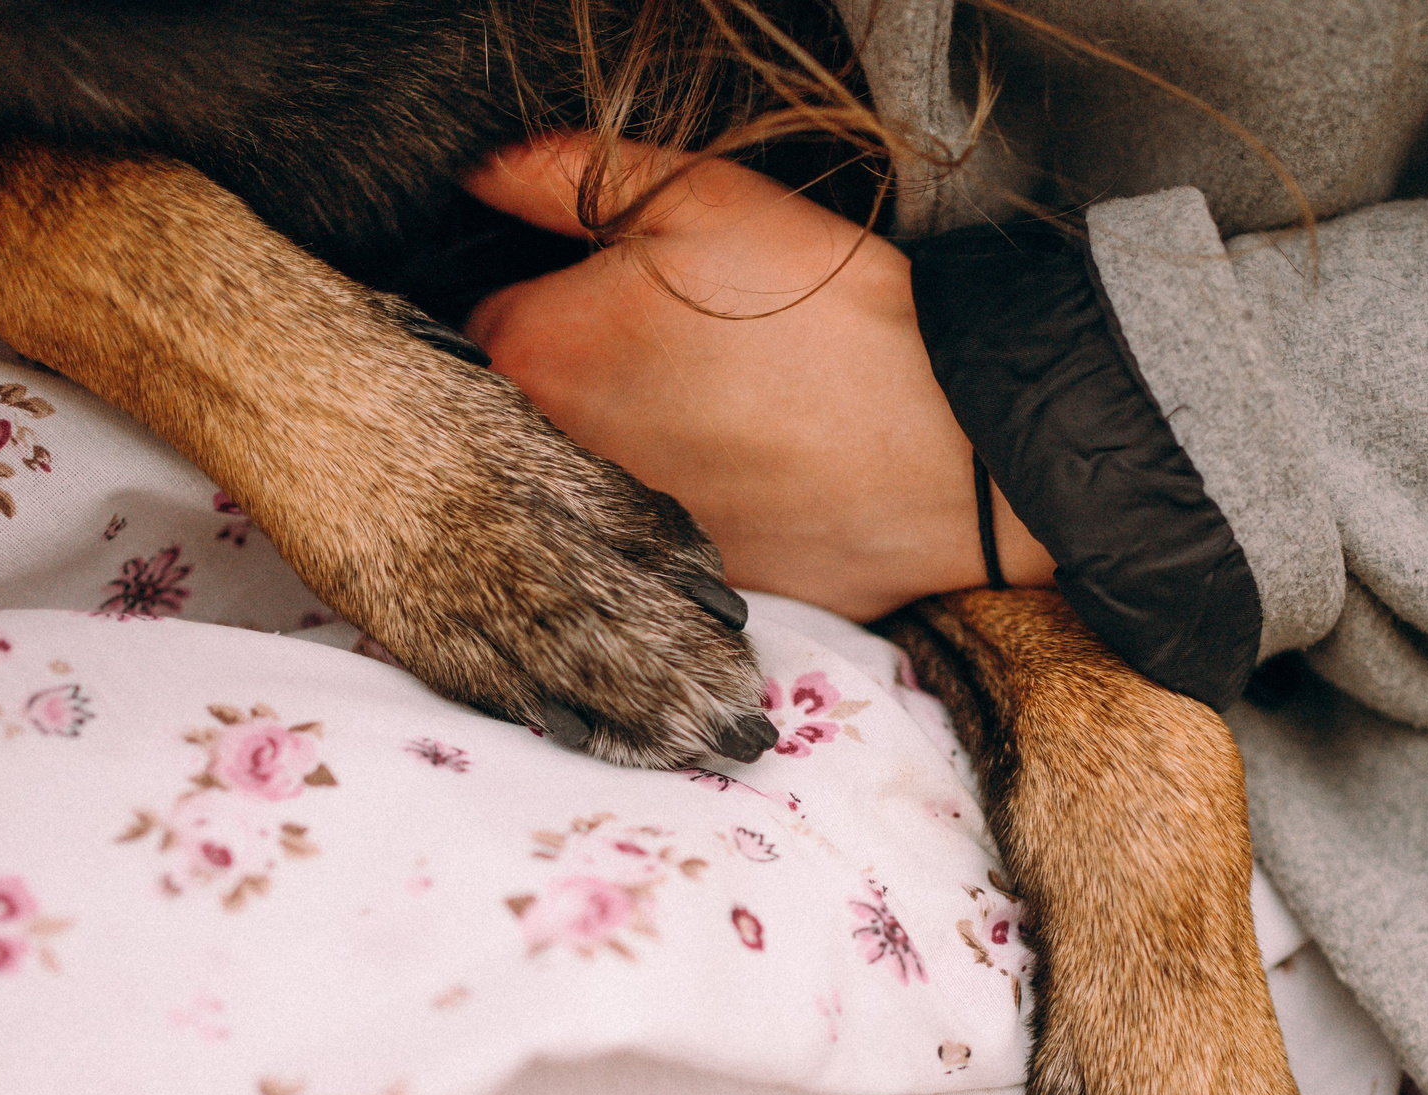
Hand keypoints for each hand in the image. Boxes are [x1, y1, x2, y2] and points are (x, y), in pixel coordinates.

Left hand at [464, 135, 1051, 622]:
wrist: (947, 445)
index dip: (543, 299)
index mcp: (535, 353)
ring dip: (634, 446)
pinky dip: (695, 507)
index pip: (482, 320)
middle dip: (579, 379)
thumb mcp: (697, 198)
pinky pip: (661, 539)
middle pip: (528, 411)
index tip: (605, 296)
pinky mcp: (678, 587)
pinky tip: (756, 472)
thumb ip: (563, 179)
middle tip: (674, 354)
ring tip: (723, 413)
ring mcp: (613, 533)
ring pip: (593, 476)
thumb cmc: (824, 311)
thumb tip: (480, 174)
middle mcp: (551, 459)